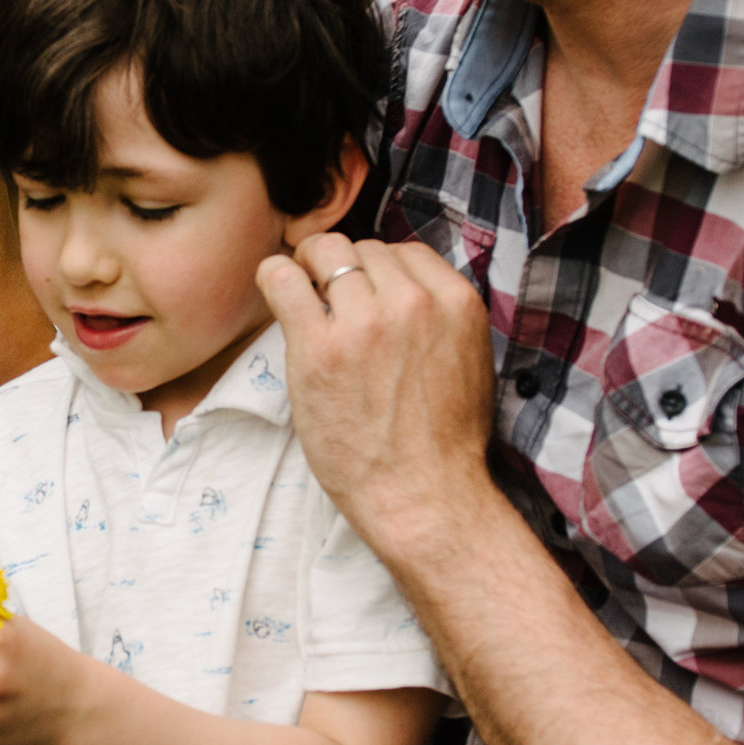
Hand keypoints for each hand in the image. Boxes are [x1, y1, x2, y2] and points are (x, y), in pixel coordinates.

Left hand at [258, 235, 499, 545]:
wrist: (422, 496)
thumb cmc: (444, 442)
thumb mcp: (468, 360)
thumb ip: (440, 317)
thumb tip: (402, 288)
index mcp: (454, 302)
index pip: (404, 250)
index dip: (377, 268)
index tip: (362, 290)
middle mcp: (411, 303)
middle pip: (362, 248)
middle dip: (342, 269)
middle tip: (327, 298)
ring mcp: (363, 324)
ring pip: (324, 253)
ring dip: (309, 270)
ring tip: (304, 298)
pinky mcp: (317, 349)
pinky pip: (282, 280)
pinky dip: (274, 276)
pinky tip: (277, 291)